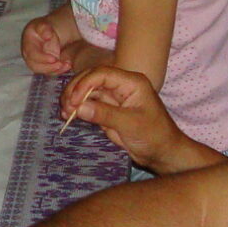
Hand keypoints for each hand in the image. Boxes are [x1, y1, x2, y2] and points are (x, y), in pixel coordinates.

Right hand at [21, 14, 72, 74]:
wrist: (47, 34)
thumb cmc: (43, 29)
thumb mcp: (43, 25)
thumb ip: (44, 29)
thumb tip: (47, 36)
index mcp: (28, 45)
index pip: (32, 54)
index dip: (42, 58)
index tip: (54, 58)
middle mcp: (30, 56)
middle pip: (35, 66)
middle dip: (48, 67)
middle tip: (60, 64)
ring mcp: (36, 62)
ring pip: (43, 71)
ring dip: (55, 70)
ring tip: (66, 64)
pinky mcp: (44, 66)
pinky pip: (50, 72)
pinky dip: (59, 70)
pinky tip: (67, 65)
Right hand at [63, 65, 192, 170]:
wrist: (162, 153)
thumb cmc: (154, 136)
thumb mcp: (130, 124)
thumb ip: (105, 114)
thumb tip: (78, 107)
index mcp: (131, 82)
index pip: (102, 73)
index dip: (84, 84)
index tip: (74, 101)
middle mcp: (121, 85)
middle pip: (91, 79)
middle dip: (75, 90)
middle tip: (66, 107)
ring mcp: (113, 97)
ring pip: (87, 91)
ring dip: (73, 99)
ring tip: (65, 113)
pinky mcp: (108, 109)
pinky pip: (88, 103)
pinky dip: (77, 108)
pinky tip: (69, 116)